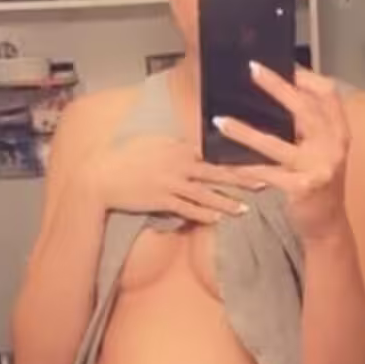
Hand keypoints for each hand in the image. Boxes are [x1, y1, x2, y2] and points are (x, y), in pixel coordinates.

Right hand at [84, 135, 253, 225]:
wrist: (100, 176)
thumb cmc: (125, 158)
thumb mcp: (153, 143)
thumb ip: (176, 146)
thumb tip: (195, 148)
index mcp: (178, 147)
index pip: (212, 153)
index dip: (234, 159)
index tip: (255, 161)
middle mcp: (178, 163)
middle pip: (217, 172)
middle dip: (242, 178)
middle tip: (264, 183)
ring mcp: (171, 183)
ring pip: (207, 194)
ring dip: (227, 202)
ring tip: (245, 209)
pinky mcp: (162, 200)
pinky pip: (189, 209)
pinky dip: (205, 214)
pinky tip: (220, 219)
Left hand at [214, 63, 350, 239]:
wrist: (328, 225)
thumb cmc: (319, 182)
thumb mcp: (321, 149)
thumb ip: (308, 125)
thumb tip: (277, 94)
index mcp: (339, 131)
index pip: (328, 93)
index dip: (307, 76)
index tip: (284, 63)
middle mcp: (334, 145)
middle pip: (305, 109)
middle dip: (278, 87)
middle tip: (252, 70)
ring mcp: (320, 167)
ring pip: (277, 144)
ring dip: (245, 132)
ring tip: (220, 121)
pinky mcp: (303, 188)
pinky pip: (267, 174)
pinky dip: (245, 168)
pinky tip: (226, 164)